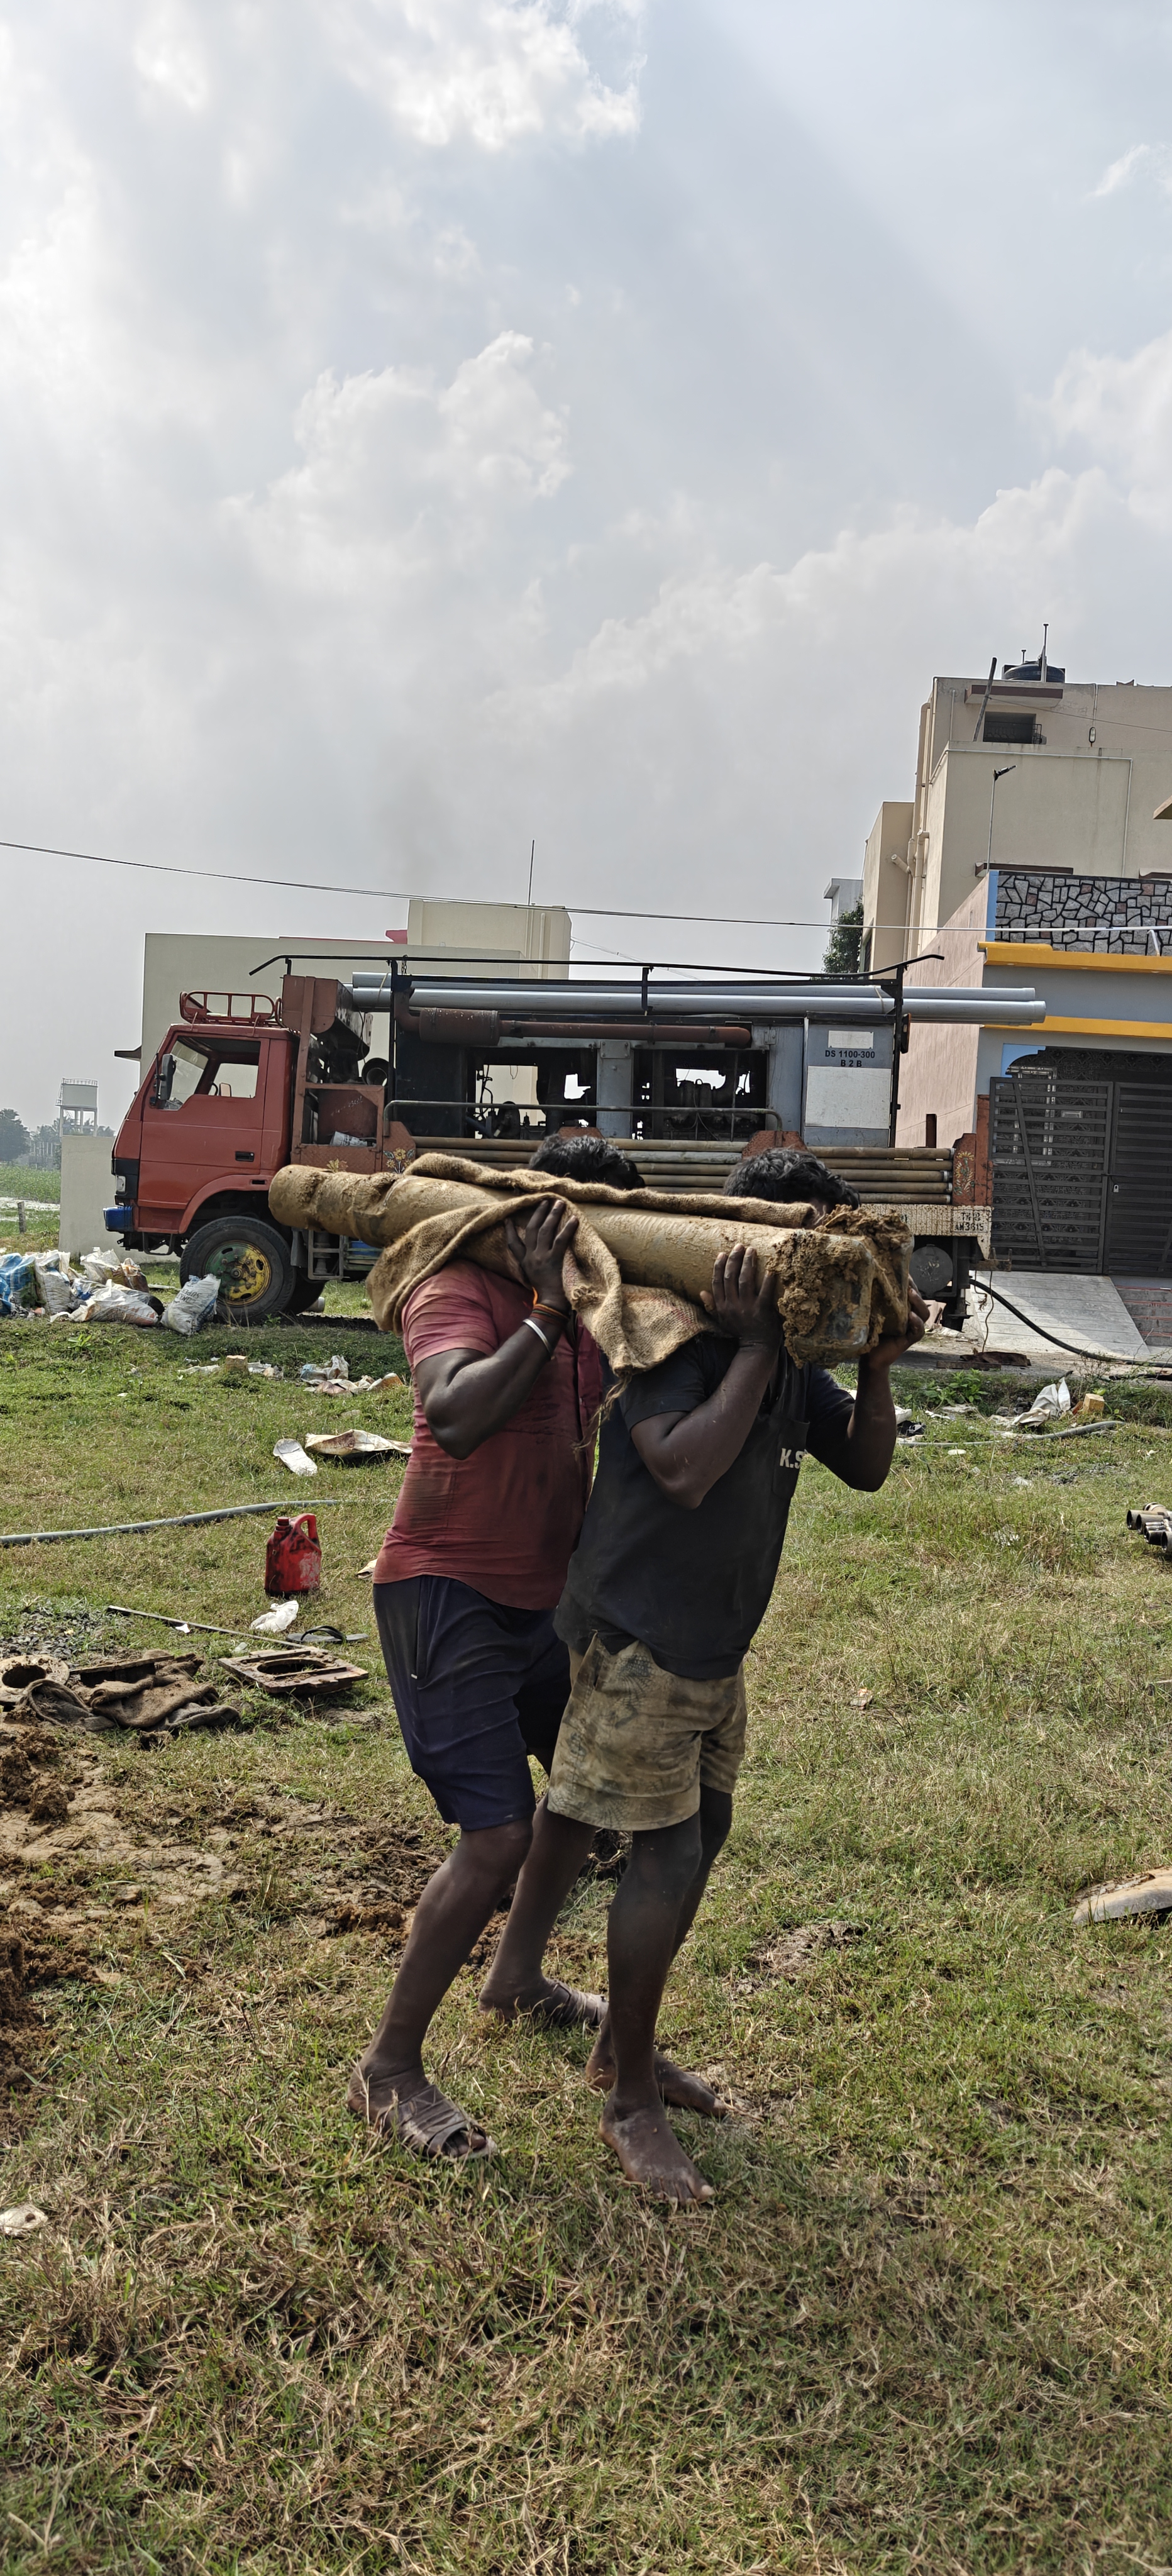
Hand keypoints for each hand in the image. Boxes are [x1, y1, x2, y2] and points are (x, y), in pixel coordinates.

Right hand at [504, 1197, 578, 1311]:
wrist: (550, 1305)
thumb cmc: (546, 1294)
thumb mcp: (533, 1278)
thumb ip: (533, 1266)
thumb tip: (538, 1257)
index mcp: (525, 1262)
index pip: (513, 1244)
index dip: (509, 1231)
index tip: (507, 1219)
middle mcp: (531, 1257)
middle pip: (532, 1230)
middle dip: (538, 1213)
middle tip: (544, 1200)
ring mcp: (542, 1257)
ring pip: (545, 1231)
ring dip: (552, 1215)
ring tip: (559, 1203)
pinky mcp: (554, 1260)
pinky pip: (560, 1241)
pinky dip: (567, 1229)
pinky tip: (574, 1219)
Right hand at [701, 1244, 782, 1349]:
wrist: (756, 1347)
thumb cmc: (740, 1332)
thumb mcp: (722, 1320)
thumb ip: (712, 1305)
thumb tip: (701, 1292)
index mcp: (721, 1307)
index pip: (717, 1282)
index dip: (719, 1266)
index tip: (722, 1253)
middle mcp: (732, 1306)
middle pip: (730, 1277)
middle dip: (734, 1259)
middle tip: (739, 1246)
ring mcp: (747, 1308)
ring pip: (744, 1280)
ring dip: (748, 1263)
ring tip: (751, 1251)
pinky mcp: (762, 1311)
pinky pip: (765, 1292)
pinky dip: (768, 1280)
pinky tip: (771, 1269)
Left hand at [866, 1282, 935, 1370]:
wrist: (869, 1356)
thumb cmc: (870, 1331)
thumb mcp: (872, 1311)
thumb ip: (874, 1298)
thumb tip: (865, 1276)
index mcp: (902, 1307)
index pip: (910, 1290)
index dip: (909, 1280)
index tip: (902, 1269)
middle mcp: (910, 1315)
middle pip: (919, 1299)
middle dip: (914, 1287)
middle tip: (907, 1278)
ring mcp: (912, 1327)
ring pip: (923, 1312)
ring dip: (918, 1302)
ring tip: (910, 1293)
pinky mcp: (911, 1339)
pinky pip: (918, 1330)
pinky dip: (916, 1322)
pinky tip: (910, 1316)